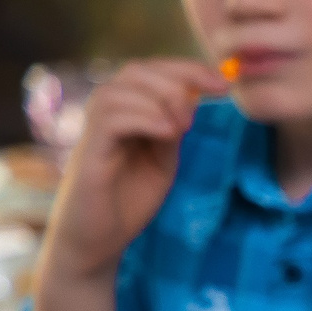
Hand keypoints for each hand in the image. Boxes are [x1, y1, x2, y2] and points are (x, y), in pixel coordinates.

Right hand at [40, 60, 226, 286]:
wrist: (99, 241)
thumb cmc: (129, 200)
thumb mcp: (163, 160)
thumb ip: (172, 130)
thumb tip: (191, 100)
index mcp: (125, 112)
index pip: (150, 72)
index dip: (187, 69)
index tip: (223, 82)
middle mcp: (105, 116)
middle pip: (134, 71)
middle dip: (177, 78)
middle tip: (205, 103)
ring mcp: (93, 133)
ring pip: (118, 90)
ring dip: (159, 99)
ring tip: (183, 126)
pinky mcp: (88, 156)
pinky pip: (109, 120)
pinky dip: (143, 118)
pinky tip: (169, 132)